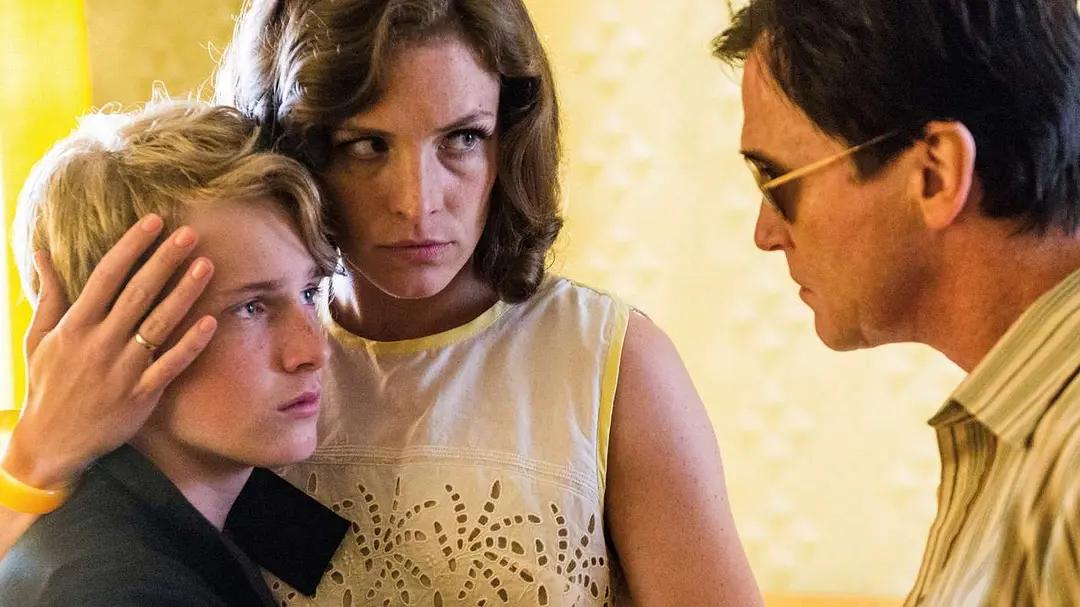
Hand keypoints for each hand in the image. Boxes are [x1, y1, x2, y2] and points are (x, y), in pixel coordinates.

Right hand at [3, 215, 217, 487]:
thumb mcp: (39, 339)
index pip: (106, 276)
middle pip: (137, 294)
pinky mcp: (140, 395)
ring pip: (158, 324)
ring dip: (184, 293)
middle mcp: (99, 343)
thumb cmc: (47, 385)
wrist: (51, 444)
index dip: (131, 246)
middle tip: (190, 233)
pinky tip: (211, 321)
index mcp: (75, 326)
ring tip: (206, 265)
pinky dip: (190, 344)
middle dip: (163, 261)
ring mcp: (122, 370)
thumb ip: (49, 295)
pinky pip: (170, 365)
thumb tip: (43, 253)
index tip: (154, 222)